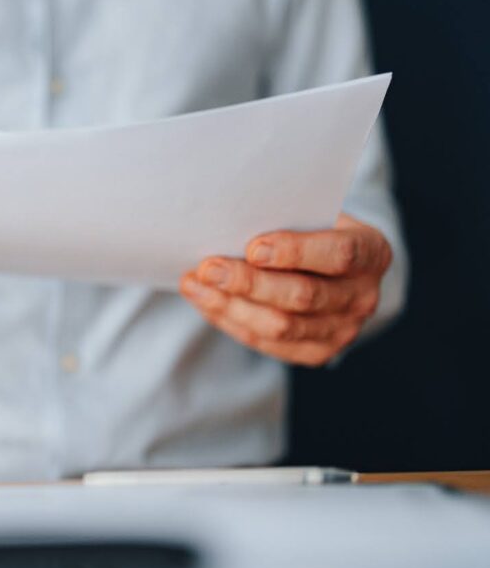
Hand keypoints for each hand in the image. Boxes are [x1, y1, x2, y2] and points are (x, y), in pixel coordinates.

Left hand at [179, 213, 391, 366]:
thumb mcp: (313, 214)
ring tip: (195, 285)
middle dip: (249, 282)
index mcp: (372, 253)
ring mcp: (343, 331)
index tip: (253, 247)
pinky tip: (205, 302)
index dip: (294, 252)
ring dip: (230, 306)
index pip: (338, 255)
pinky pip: (267, 343)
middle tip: (209, 268)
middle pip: (302, 296)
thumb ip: (286, 218)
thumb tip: (231, 222)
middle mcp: (364, 296)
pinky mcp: (317, 353)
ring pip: (280, 326)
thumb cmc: (315, 230)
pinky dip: (230, 321)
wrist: (335, 269)